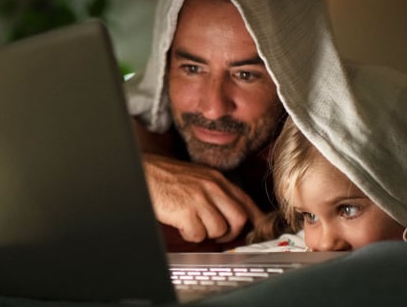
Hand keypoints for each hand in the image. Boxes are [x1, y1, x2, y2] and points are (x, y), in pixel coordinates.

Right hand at [142, 153, 264, 243]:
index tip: (260, 229)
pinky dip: (191, 235)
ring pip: (219, 229)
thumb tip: (234, 212)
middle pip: (238, 218)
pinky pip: (198, 235)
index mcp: (218, 180)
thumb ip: (218, 192)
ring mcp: (200, 199)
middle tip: (218, 234)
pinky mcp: (186, 212)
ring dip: (207, 233)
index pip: (246, 201)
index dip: (256, 218)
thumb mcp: (200, 177)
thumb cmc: (170, 177)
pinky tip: (182, 225)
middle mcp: (212, 188)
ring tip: (194, 225)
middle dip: (231, 232)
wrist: (146, 172)